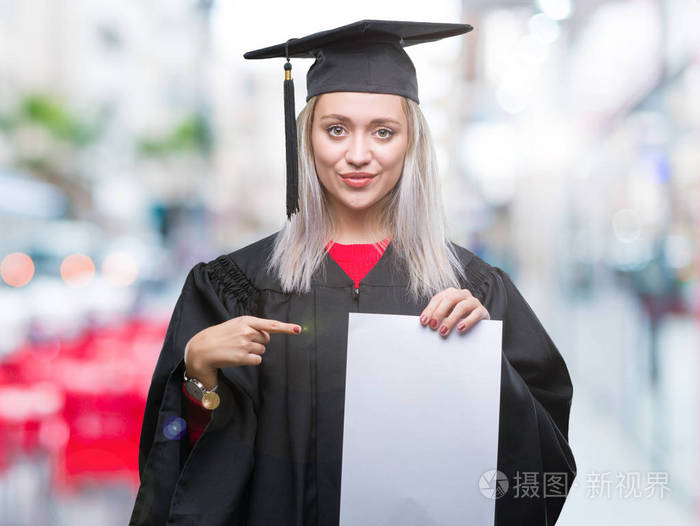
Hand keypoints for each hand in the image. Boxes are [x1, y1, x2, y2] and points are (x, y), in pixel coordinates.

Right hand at [185, 316, 301, 388]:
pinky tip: (239, 357)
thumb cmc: (221, 335)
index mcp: (246, 320)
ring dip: (253, 351)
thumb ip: (253, 327)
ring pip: (262, 350)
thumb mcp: (236, 324)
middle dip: (258, 341)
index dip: (286, 328)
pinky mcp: (242, 357)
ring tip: (237, 349)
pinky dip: (251, 360)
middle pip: (266, 340)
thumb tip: (269, 335)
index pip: (270, 324)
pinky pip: (257, 360)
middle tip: (241, 342)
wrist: (203, 348)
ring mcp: (245, 344)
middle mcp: (247, 331)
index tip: (298, 329)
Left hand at [419, 287, 489, 336]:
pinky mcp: (482, 310)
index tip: (424, 321)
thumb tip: (426, 323)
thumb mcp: (447, 315)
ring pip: (461, 307)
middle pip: (449, 300)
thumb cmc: (459, 318)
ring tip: (444, 331)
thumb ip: (438, 316)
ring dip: (450, 320)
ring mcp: (473, 301)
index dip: (430, 310)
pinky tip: (460, 328)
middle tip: (433, 326)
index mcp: (451, 293)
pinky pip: (475, 314)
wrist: (479, 323)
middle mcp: (462, 294)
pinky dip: (467, 321)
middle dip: (439, 313)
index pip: (438, 298)